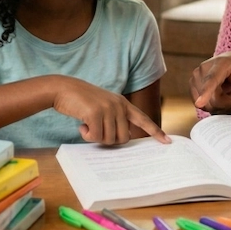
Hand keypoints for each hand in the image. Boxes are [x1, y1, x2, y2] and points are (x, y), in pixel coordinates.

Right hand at [52, 77, 169, 144]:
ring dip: (96, 137)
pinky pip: (95, 137)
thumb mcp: (103, 105)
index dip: (155, 131)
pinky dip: (87, 136)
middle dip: (110, 140)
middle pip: (124, 138)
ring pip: (109, 139)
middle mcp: (118, 105)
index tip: (167, 141)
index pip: (143, 119)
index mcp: (122, 103)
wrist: (63, 88)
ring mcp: (107, 108)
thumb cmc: (81, 101)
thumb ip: (115, 118)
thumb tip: (122, 138)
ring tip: (87, 125)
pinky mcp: (95, 113)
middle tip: (96, 131)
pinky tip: (81, 125)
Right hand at [189, 51, 230, 115]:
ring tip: (225, 91)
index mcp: (220, 63)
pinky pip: (200, 105)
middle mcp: (203, 68)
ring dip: (218, 103)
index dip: (205, 92)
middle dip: (226, 101)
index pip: (211, 80)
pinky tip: (216, 94)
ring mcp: (195, 76)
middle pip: (212, 98)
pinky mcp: (191, 84)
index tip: (199, 104)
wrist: (229, 62)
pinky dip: (210, 104)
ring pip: (206, 104)